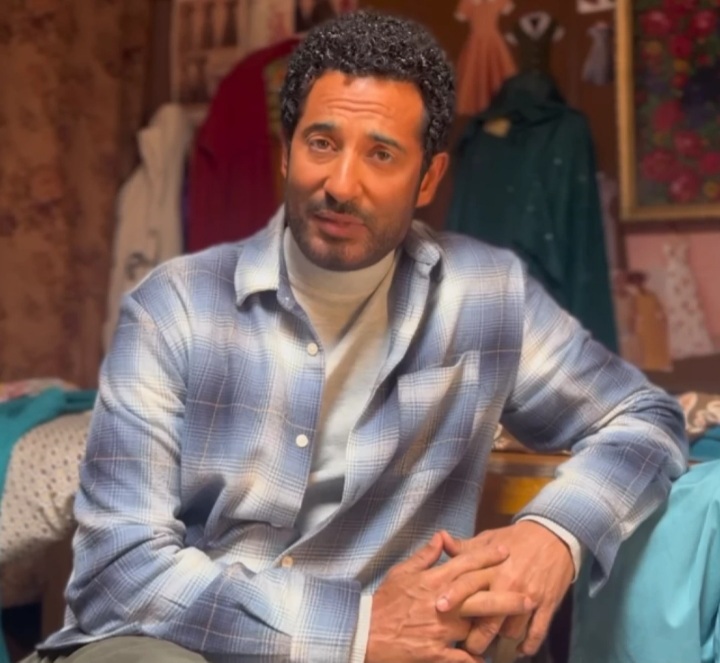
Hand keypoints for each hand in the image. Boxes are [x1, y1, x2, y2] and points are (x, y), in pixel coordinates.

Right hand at [365, 532, 533, 662]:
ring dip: (496, 628)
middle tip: (529, 596)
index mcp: (433, 581)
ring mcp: (441, 630)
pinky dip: (476, 660)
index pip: (465, 565)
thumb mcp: (402, 572)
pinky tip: (488, 660)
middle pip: (480, 597)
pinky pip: (462, 658)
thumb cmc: (385, 601)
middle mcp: (442, 604)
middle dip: (507, 597)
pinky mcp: (436, 653)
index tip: (506, 552)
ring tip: (517, 629)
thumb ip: (425, 555)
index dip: (487, 557)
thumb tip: (442, 537)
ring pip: (476, 627)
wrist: (366, 632)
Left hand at [436, 522, 573, 657]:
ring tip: (492, 646)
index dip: (453, 596)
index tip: (439, 609)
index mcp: (491, 567)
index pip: (467, 582)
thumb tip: (441, 539)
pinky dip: (528, 645)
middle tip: (467, 647)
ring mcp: (529, 597)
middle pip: (488, 620)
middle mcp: (509, 584)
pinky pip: (536, 633)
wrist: (553, 536)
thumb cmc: (516, 539)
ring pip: (511, 631)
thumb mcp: (489, 539)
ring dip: (501, 641)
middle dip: (475, 639)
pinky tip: (520, 649)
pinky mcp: (547, 606)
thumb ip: (465, 546)